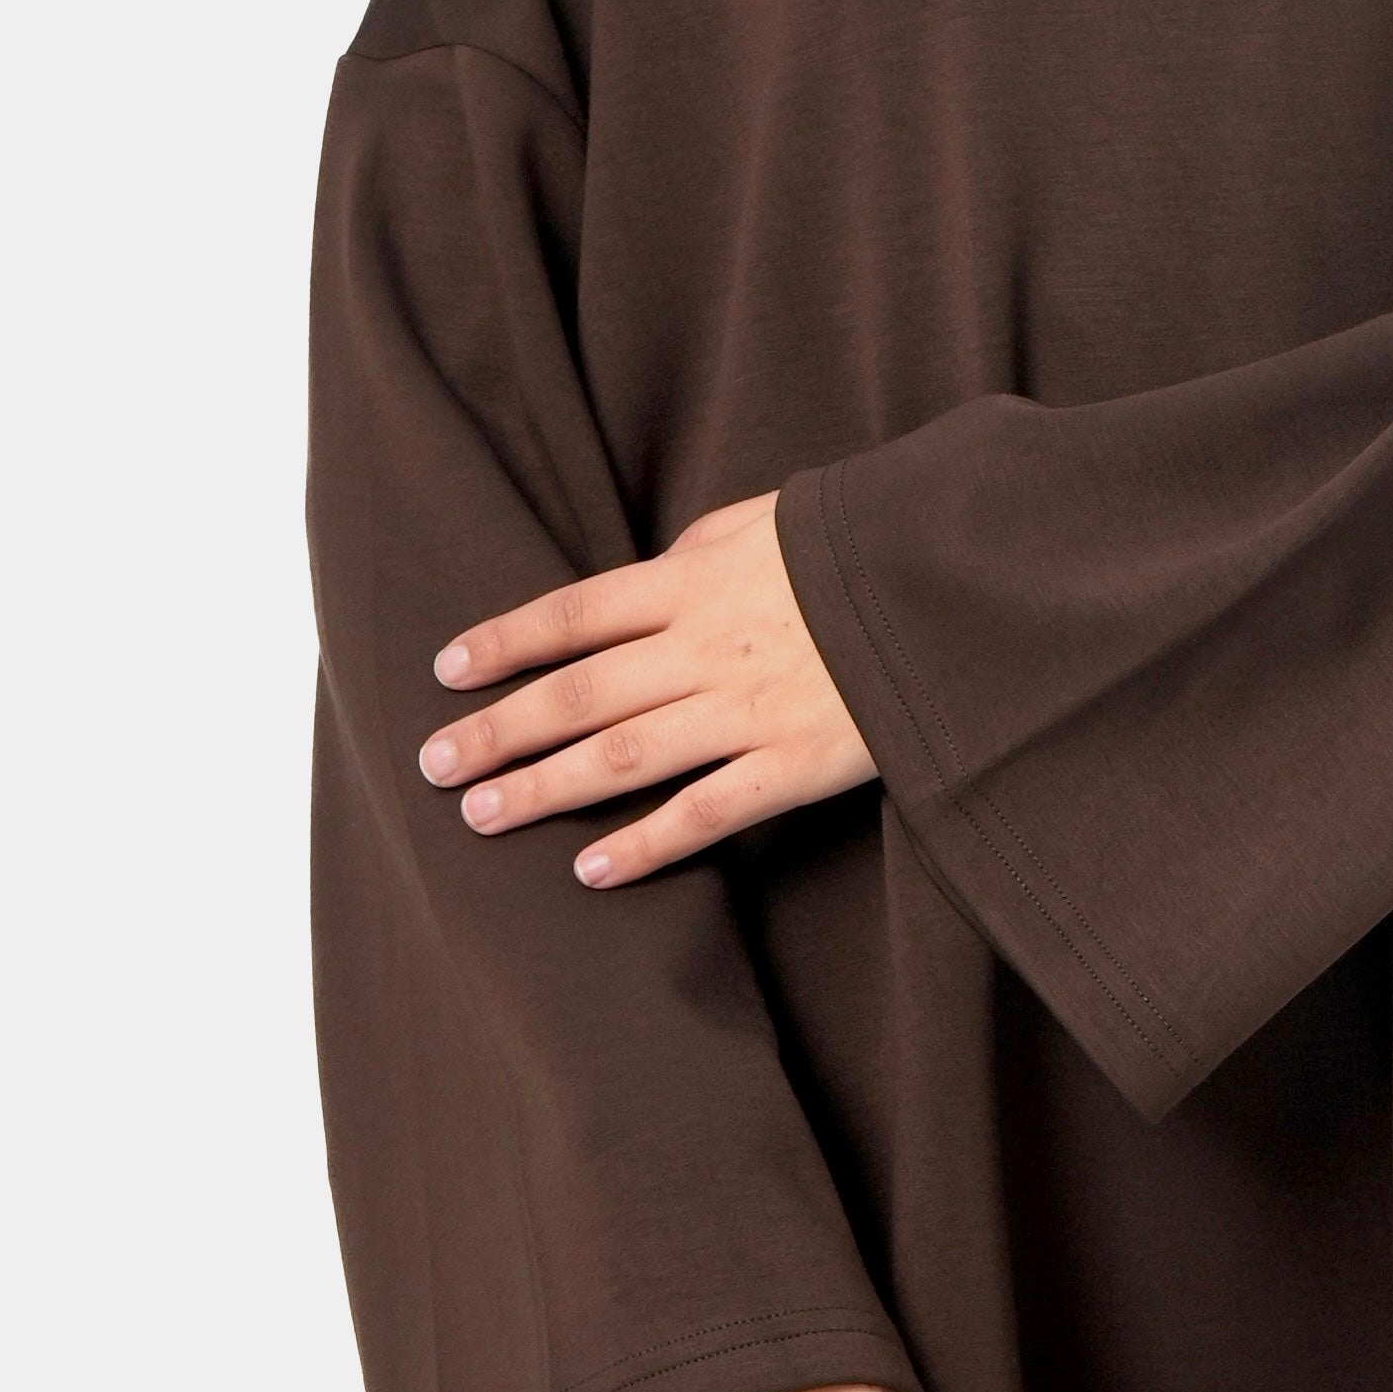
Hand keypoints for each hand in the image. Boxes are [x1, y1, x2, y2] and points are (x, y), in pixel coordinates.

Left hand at [420, 493, 872, 886]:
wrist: (958, 582)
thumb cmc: (865, 542)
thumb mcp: (774, 521)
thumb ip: (703, 551)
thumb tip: (649, 573)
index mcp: (696, 579)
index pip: (575, 614)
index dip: (505, 643)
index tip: (446, 670)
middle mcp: (707, 646)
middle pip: (578, 693)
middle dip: (498, 730)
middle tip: (434, 765)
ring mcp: (749, 709)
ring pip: (623, 756)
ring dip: (544, 789)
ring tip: (483, 817)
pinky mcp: (798, 763)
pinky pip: (707, 813)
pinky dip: (647, 845)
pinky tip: (593, 871)